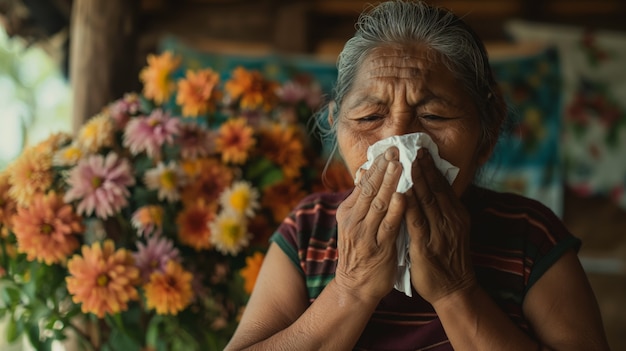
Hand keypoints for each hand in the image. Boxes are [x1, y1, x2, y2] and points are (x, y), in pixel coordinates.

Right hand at [335, 147, 405, 301]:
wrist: (355, 285)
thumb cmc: (360, 251)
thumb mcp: (353, 223)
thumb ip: (361, 200)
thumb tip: (363, 171)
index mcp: (348, 211)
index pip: (363, 183)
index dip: (376, 165)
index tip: (388, 149)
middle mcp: (354, 220)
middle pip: (370, 189)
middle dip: (383, 168)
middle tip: (396, 150)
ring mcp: (365, 234)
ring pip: (379, 203)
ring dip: (390, 183)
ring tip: (399, 165)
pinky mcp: (379, 247)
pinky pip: (389, 225)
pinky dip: (396, 209)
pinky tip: (404, 196)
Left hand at [405, 148, 475, 303]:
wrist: (455, 289)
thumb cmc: (448, 259)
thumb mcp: (451, 230)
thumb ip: (441, 210)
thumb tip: (428, 189)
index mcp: (456, 215)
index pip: (442, 186)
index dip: (432, 168)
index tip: (421, 151)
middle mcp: (451, 220)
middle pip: (434, 188)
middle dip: (423, 167)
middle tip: (413, 149)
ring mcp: (440, 233)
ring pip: (426, 201)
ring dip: (415, 180)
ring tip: (406, 162)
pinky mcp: (426, 247)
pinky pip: (416, 222)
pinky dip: (408, 206)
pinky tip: (400, 193)